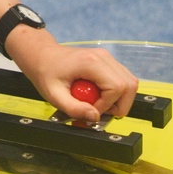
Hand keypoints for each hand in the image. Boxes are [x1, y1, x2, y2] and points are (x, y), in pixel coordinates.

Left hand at [4, 27, 137, 122]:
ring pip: (130, 82)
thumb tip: (94, 117)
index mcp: (91, 62)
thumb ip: (74, 108)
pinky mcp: (107, 62)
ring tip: (99, 105)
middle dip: (119, 105)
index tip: (91, 111)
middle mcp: (103, 57)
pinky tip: (99, 97)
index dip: (107, 105)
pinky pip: (122, 80)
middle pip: (129, 85)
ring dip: (119, 100)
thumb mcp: (54, 95)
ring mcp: (107, 58)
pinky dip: (116, 94)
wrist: (42, 56)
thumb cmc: (46, 72)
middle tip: (99, 111)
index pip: (116, 87)